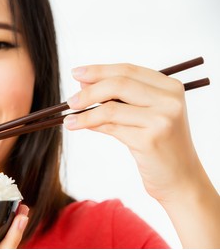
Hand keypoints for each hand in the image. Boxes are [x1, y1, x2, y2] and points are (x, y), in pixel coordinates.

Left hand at [63, 63, 200, 201]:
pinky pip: (111, 127)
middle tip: (70, 100)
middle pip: (119, 84)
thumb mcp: (146, 115)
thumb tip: (85, 84)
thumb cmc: (160, 144)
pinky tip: (79, 126)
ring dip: (85, 112)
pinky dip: (91, 124)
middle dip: (89, 90)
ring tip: (68, 119)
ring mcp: (162, 119)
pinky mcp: (150, 140)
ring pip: (111, 107)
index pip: (128, 70)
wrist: (181, 179)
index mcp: (170, 87)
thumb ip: (121, 98)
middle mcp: (169, 100)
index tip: (76, 73)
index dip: (99, 70)